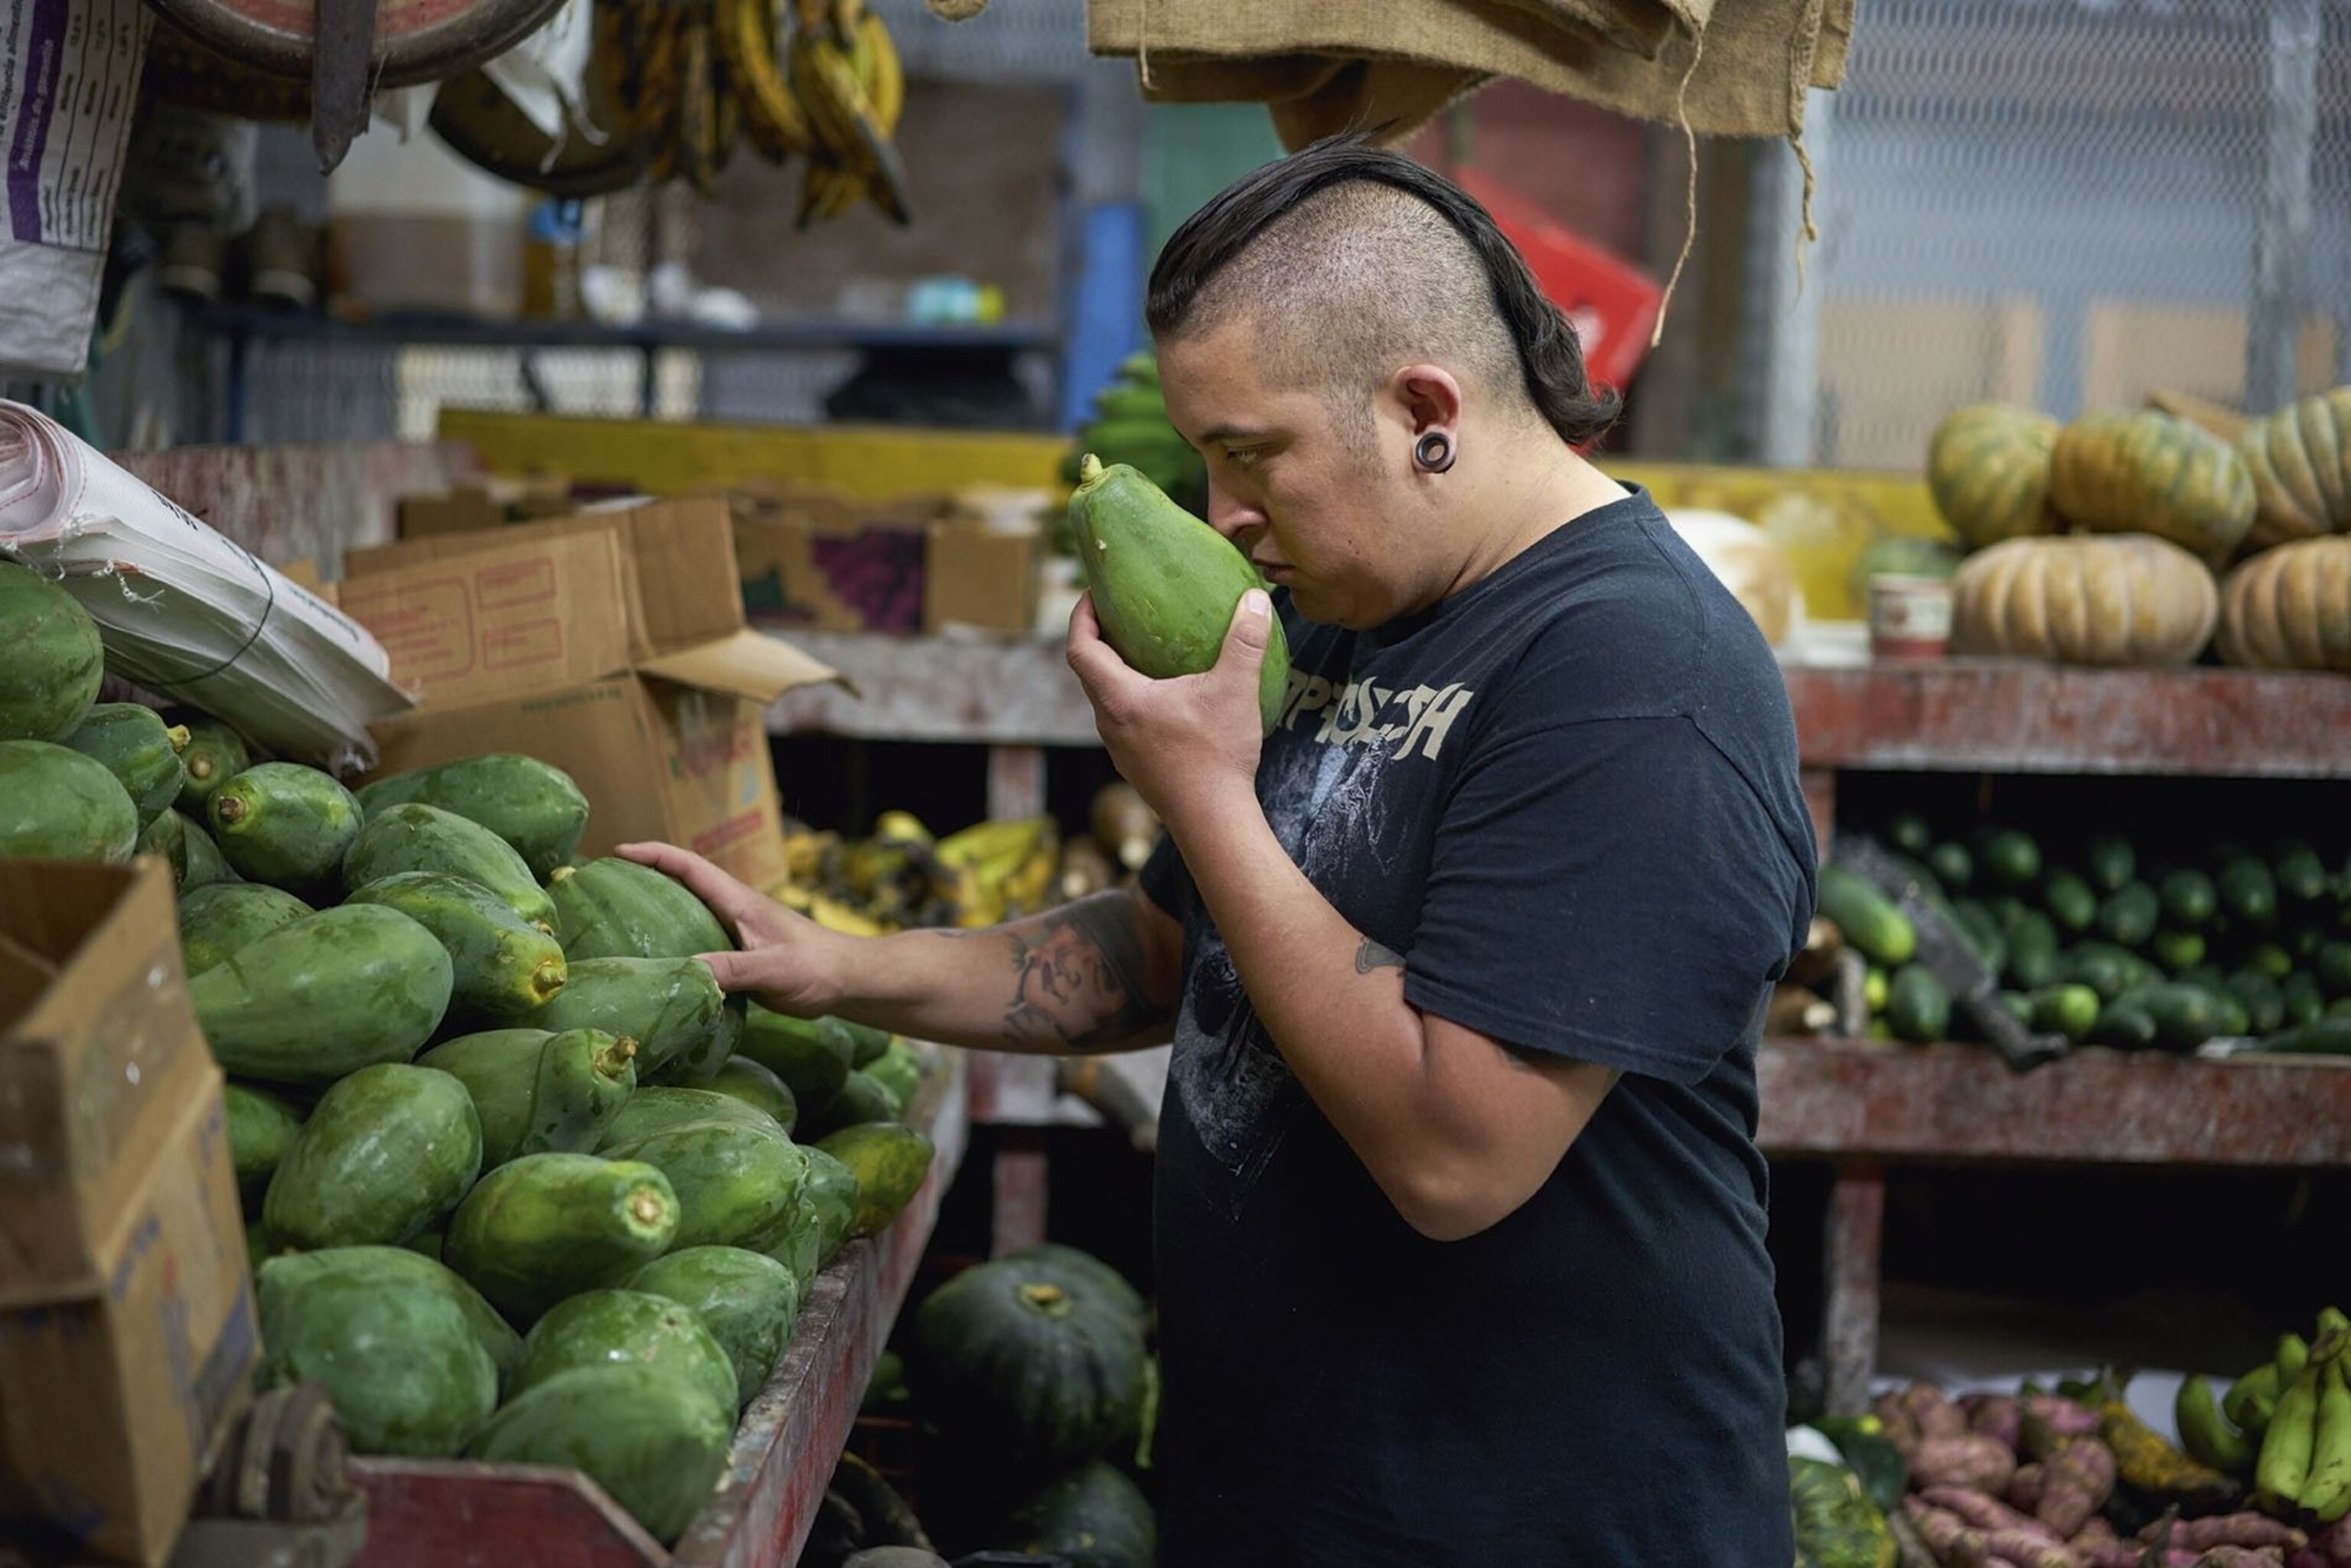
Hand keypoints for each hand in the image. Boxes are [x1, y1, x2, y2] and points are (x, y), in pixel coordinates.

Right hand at [616, 841, 853, 1015]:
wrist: (848, 980)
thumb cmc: (816, 967)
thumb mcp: (774, 969)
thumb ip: (734, 970)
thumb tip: (686, 972)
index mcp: (737, 902)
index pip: (689, 867)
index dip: (654, 855)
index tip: (619, 850)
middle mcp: (732, 910)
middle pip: (681, 884)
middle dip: (644, 876)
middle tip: (603, 883)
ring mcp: (735, 931)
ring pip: (687, 913)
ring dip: (656, 910)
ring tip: (616, 921)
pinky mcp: (739, 954)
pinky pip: (697, 941)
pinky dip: (673, 944)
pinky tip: (656, 963)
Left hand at [1065, 589, 1270, 836]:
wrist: (1213, 821)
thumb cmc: (1216, 755)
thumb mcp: (1235, 690)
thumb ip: (1245, 641)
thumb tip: (1256, 599)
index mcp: (1120, 698)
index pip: (1080, 648)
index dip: (1081, 616)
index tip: (1093, 594)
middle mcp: (1110, 723)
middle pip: (1088, 673)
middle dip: (1098, 640)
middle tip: (1121, 615)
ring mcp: (1120, 749)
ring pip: (1105, 701)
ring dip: (1115, 673)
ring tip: (1142, 652)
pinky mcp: (1136, 767)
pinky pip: (1123, 723)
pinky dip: (1133, 700)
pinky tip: (1167, 698)